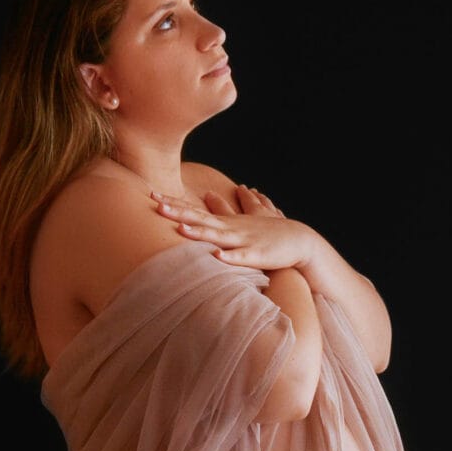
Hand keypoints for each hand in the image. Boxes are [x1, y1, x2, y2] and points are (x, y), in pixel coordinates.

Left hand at [152, 184, 314, 269]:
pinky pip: (241, 258)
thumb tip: (217, 192)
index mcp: (226, 222)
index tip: (152, 195)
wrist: (300, 241)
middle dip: (179, 213)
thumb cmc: (270, 232)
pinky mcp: (257, 256)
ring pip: (218, 237)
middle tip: (156, 204)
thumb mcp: (248, 217)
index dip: (174, 204)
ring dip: (200, 234)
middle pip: (201, 219)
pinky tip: (217, 257)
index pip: (195, 210)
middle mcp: (231, 229)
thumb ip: (230, 206)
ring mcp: (243, 242)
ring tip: (181, 230)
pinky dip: (229, 258)